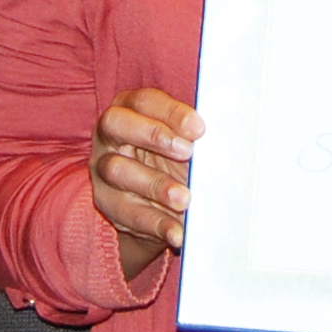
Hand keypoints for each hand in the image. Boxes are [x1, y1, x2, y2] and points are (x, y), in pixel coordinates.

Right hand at [91, 86, 204, 284]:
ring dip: (155, 184)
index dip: (170, 112)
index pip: (144, 101)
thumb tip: (229, 134)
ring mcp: (101, 168)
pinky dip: (155, 223)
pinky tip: (178, 231)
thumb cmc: (170, 159)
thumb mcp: (182, 143)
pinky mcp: (105, 202)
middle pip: (117, 124)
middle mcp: (109, 135)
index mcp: (129, 108)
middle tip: (187, 151)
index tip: (199, 128)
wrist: (152, 201)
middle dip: (153, 135)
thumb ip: (196, 136)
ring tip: (185, 198)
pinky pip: (126, 212)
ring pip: (118, 169)